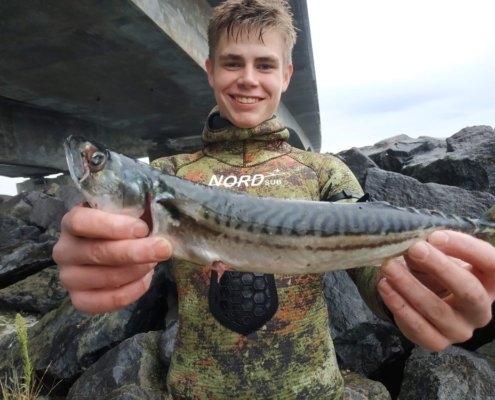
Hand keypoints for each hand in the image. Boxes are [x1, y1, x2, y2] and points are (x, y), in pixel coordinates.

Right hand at [53, 205, 172, 313]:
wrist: (112, 247)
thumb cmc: (121, 225)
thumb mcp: (126, 211)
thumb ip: (137, 208)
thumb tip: (158, 212)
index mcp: (72, 221)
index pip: (82, 223)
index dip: (113, 226)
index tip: (142, 228)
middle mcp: (64, 250)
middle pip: (98, 252)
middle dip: (136, 251)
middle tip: (164, 248)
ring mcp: (69, 277)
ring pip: (106, 277)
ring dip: (137, 269)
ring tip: (154, 261)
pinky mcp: (80, 299)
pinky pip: (108, 300)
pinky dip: (133, 290)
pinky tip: (146, 277)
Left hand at [377, 230, 493, 350]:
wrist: (424, 298)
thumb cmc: (436, 270)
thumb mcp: (438, 255)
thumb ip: (430, 248)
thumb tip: (413, 246)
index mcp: (490, 281)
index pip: (491, 262)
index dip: (465, 247)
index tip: (435, 235)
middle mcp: (481, 309)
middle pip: (469, 290)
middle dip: (439, 267)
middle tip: (414, 249)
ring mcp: (461, 329)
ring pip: (438, 310)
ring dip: (410, 286)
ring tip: (389, 267)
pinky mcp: (438, 341)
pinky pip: (418, 327)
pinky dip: (398, 306)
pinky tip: (384, 286)